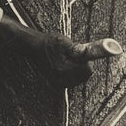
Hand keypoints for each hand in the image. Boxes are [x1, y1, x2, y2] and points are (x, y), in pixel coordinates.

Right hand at [0, 18, 119, 89]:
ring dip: (78, 68)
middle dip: (82, 64)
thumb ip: (78, 49)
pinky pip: (73, 80)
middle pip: (84, 76)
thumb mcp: (63, 41)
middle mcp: (61, 80)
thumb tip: (92, 51)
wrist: (32, 47)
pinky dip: (73, 72)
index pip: (87, 71)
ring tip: (66, 58)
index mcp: (63, 70)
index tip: (84, 53)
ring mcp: (58, 83)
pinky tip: (64, 64)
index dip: (87, 61)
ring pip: (79, 78)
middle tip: (72, 54)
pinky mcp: (57, 83)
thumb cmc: (48, 42)